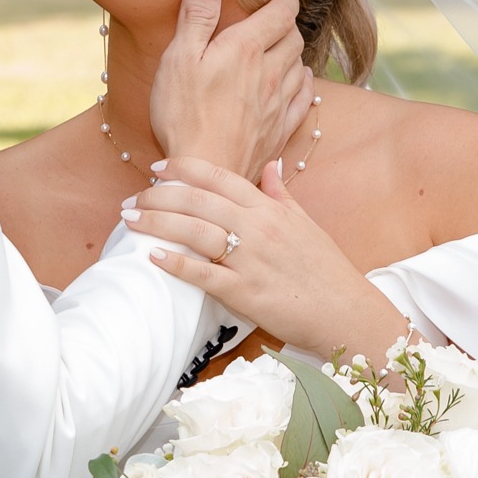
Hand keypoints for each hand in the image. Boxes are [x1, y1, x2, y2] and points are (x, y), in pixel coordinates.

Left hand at [123, 158, 412, 364]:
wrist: (347, 312)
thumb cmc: (327, 270)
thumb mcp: (307, 224)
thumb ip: (281, 194)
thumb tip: (270, 165)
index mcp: (271, 209)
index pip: (219, 178)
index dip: (184, 169)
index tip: (158, 169)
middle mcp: (259, 228)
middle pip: (198, 201)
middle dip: (158, 196)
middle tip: (132, 198)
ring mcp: (251, 260)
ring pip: (195, 232)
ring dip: (157, 222)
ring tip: (130, 220)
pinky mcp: (246, 293)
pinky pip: (204, 274)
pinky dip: (177, 264)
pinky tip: (153, 256)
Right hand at [148, 0, 315, 179]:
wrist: (204, 171)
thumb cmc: (183, 114)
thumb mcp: (179, 58)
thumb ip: (196, 15)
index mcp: (246, 49)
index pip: (281, 13)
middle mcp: (271, 72)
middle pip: (294, 38)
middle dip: (287, 25)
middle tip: (275, 21)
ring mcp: (279, 103)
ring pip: (301, 66)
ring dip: (294, 53)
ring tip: (282, 49)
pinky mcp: (280, 129)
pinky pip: (304, 98)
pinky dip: (304, 83)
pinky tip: (296, 82)